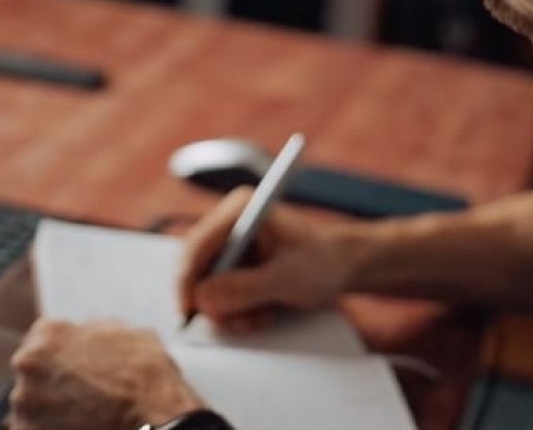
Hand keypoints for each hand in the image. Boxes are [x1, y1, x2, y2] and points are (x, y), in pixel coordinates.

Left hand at [9, 319, 202, 429]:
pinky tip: (80, 427)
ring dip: (50, 409)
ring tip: (84, 415)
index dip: (63, 355)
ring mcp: (25, 404)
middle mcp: (29, 364)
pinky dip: (52, 429)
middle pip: (33, 372)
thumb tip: (87, 331)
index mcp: (48, 333)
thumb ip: (96, 329)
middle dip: (53, 382)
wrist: (157, 423)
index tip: (75, 368)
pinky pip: (36, 428)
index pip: (41, 340)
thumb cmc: (146, 378)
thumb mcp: (130, 333)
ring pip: (32, 405)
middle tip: (83, 394)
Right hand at [178, 187, 364, 332]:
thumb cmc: (324, 262)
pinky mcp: (235, 265)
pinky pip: (219, 295)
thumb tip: (203, 298)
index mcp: (240, 211)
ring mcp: (231, 246)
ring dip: (230, 311)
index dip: (188, 280)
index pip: (198, 244)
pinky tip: (261, 314)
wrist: (344, 267)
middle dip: (215, 302)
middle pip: (196, 268)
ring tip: (260, 317)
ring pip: (207, 287)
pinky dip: (236, 312)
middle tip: (237, 323)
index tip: (188, 310)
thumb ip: (245, 288)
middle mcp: (229, 224)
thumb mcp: (286, 278)